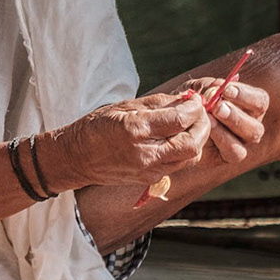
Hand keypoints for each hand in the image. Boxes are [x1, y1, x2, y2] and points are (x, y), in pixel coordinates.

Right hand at [39, 91, 212, 189]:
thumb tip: (187, 100)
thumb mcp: (126, 106)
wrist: (77, 157)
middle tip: (199, 113)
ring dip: (197, 139)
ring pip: (190, 157)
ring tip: (191, 124)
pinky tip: (178, 138)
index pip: (180, 120)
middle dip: (203, 125)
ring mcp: (148, 170)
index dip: (195, 108)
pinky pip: (178, 165)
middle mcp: (145, 153)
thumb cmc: (98, 126)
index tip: (196, 100)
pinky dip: (185, 151)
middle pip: (192, 143)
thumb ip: (160, 104)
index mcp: (136, 129)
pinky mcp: (149, 179)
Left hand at [174, 76, 268, 164]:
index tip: (227, 89)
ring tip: (209, 118)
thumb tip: (217, 86)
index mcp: (250, 106)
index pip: (260, 100)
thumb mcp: (197, 88)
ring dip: (228, 129)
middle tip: (218, 106)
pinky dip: (220, 140)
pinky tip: (204, 131)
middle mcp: (250, 126)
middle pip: (256, 126)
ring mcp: (240, 143)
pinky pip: (233, 152)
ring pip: (247, 142)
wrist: (174, 121)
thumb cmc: (191, 100)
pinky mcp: (228, 156)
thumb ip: (208, 86)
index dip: (246, 95)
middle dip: (236, 116)